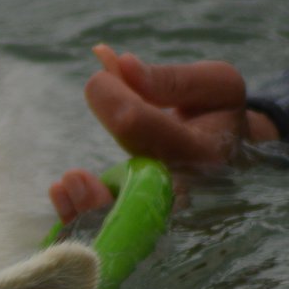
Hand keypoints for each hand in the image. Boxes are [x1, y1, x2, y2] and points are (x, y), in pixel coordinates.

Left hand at [49, 46, 279, 223]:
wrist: (229, 151)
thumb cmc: (217, 111)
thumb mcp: (213, 84)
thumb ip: (169, 79)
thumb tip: (120, 65)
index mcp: (203, 149)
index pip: (153, 132)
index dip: (119, 101)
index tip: (100, 75)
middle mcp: (182, 186)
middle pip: (136, 190)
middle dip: (103, 182)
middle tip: (72, 170)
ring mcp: (159, 205)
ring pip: (121, 217)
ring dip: (88, 205)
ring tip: (66, 182)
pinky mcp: (137, 213)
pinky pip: (105, 223)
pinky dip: (77, 214)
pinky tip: (59, 192)